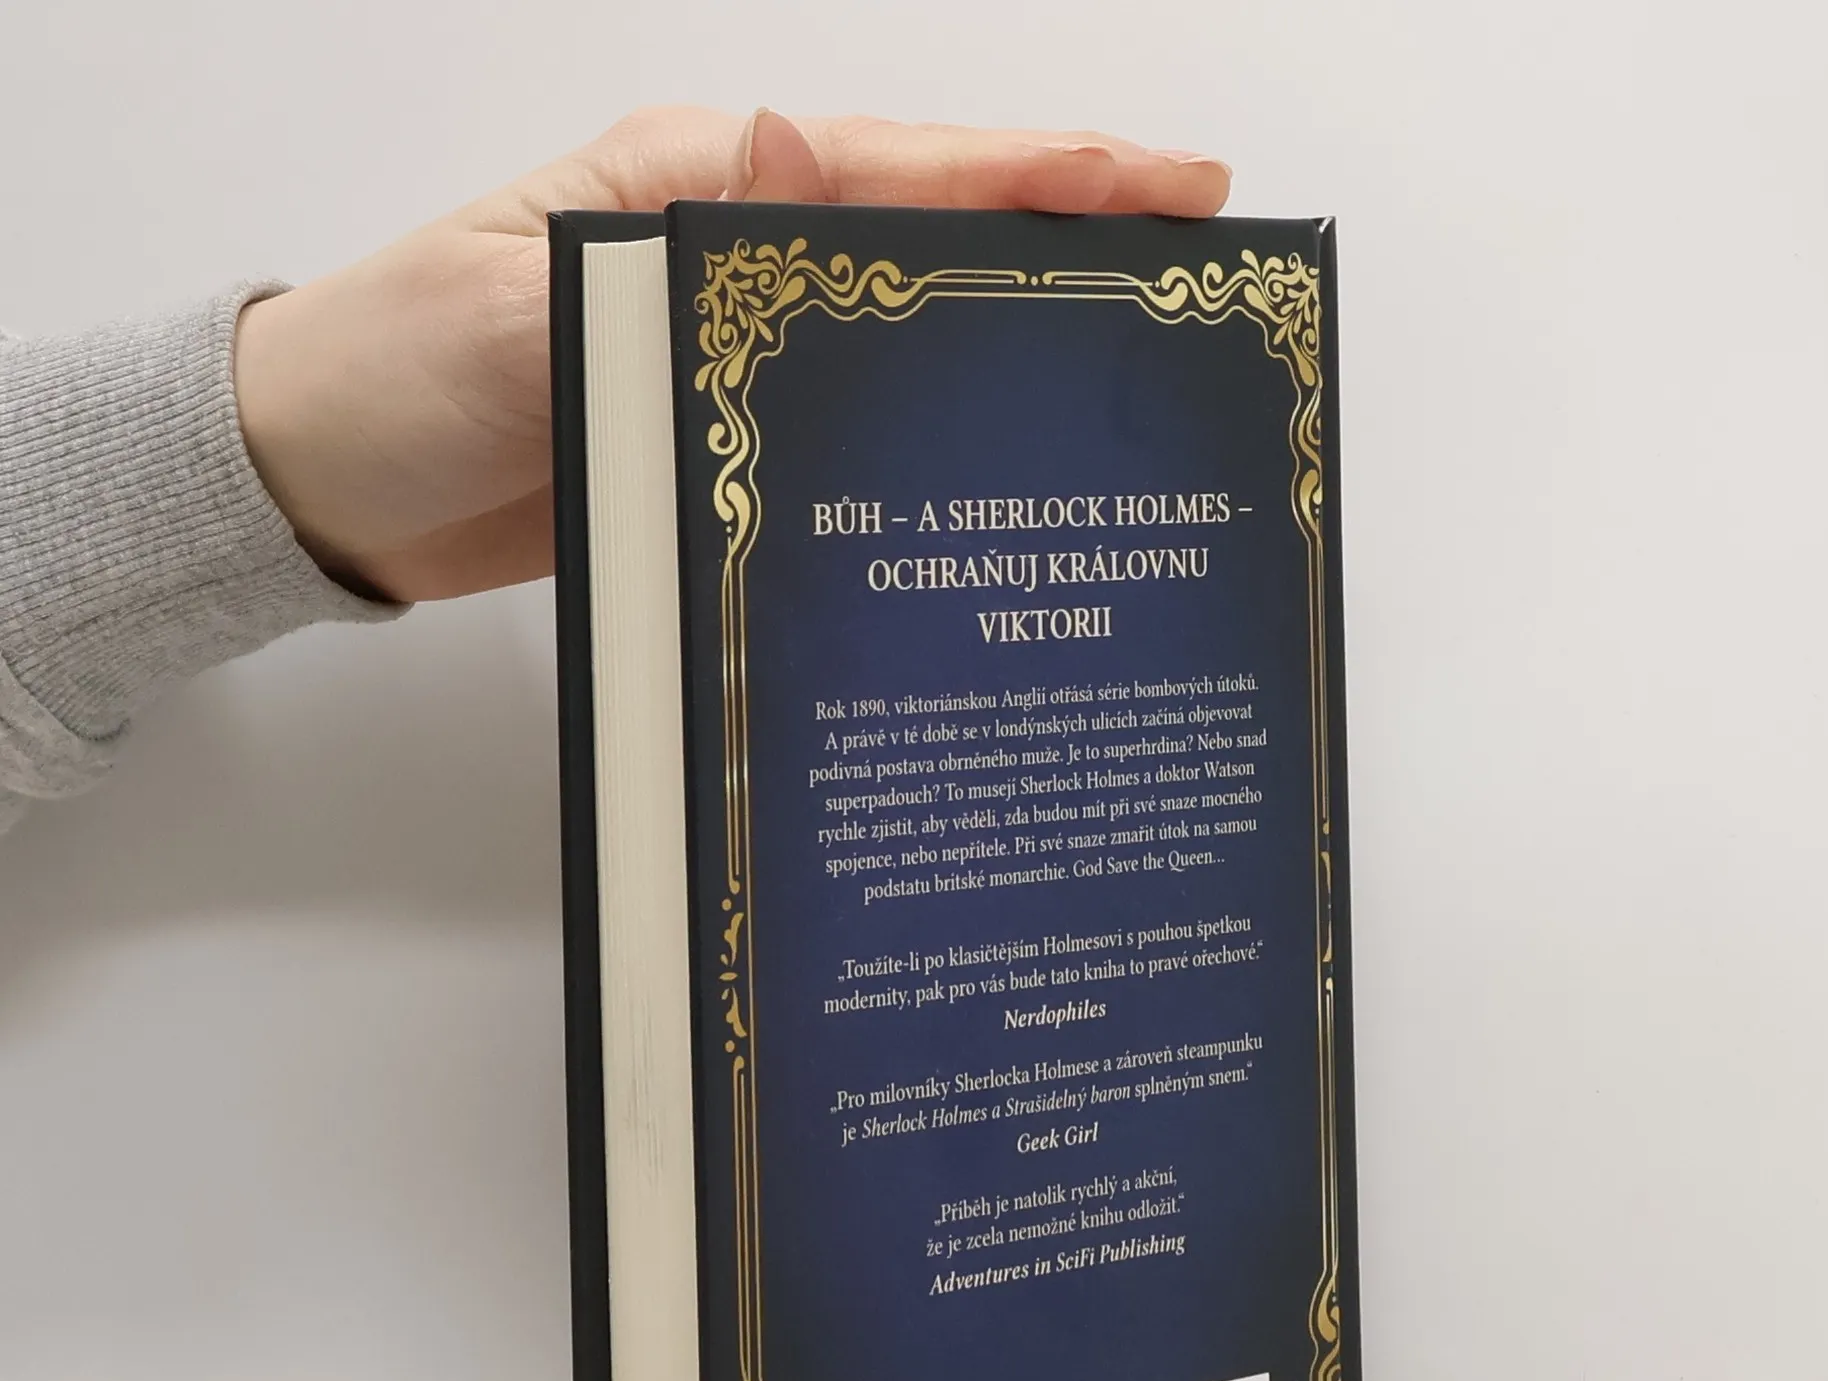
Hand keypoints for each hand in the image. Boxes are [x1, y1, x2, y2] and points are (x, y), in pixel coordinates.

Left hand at [233, 107, 1232, 604]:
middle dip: (1068, 247)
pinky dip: (929, 430)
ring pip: (904, 332)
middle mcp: (729, 253)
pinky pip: (851, 421)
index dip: (1045, 175)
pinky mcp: (721, 434)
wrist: (325, 487)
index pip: (903, 170)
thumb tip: (804, 147)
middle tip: (1203, 279)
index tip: (1175, 186)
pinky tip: (993, 468)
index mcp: (692, 185)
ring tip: (1136, 376)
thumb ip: (661, 246)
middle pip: (932, 237)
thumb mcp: (517, 302)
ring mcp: (733, 351)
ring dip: (1012, 341)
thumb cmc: (400, 376)